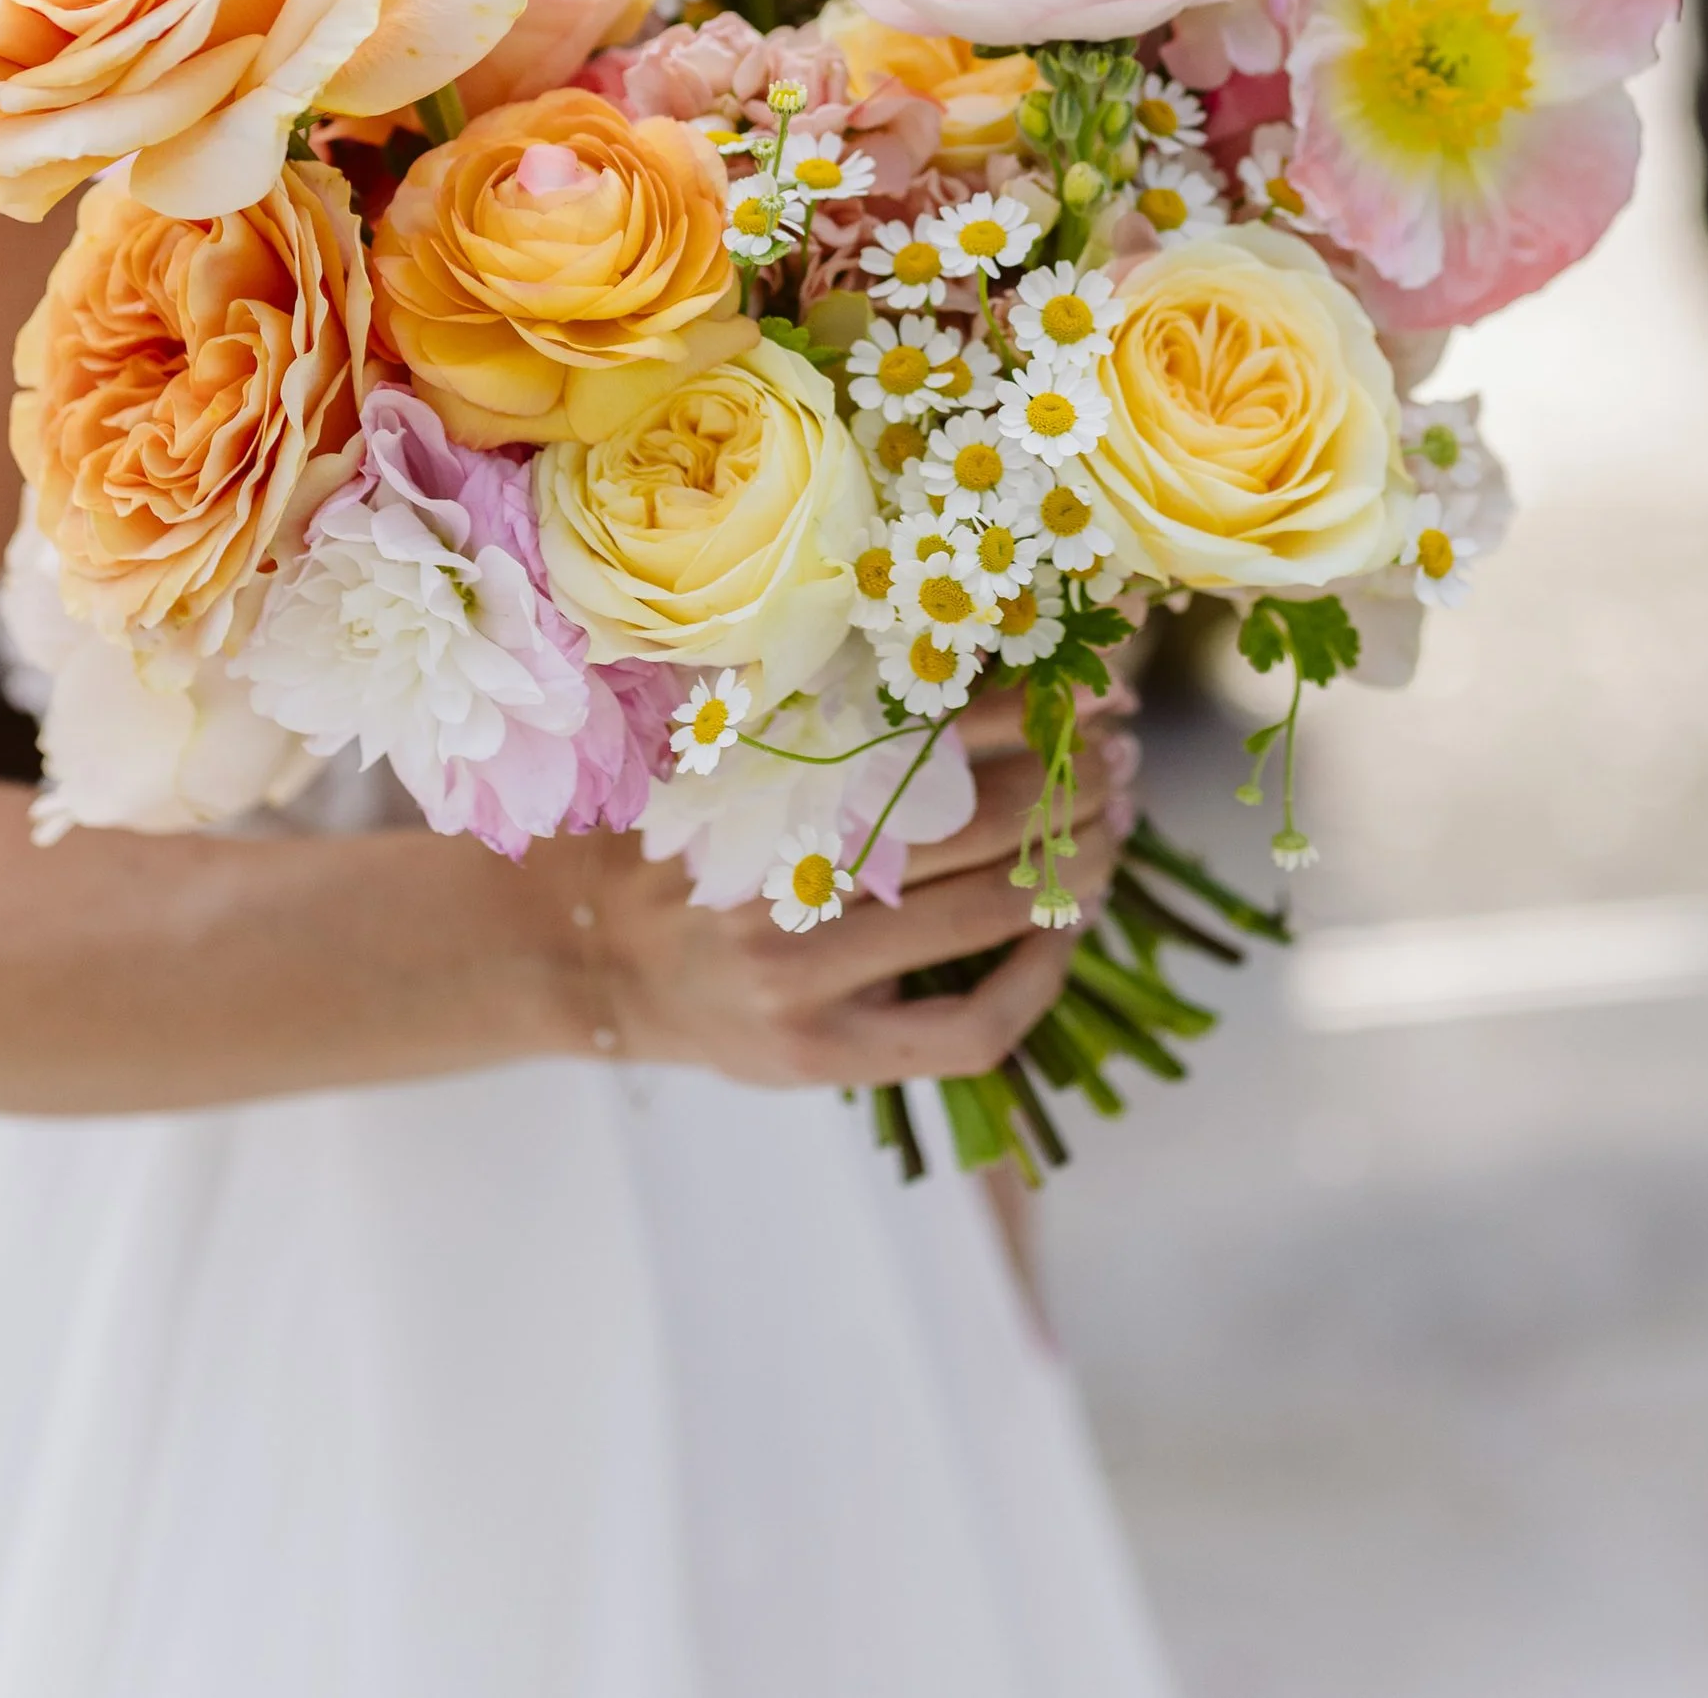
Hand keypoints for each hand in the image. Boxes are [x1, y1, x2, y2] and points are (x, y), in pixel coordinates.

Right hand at [563, 698, 1136, 1092]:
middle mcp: (780, 878)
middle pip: (971, 822)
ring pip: (984, 916)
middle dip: (1066, 782)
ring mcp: (803, 978)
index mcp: (762, 778)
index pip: (928, 730)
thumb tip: (978, 651)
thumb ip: (829, 709)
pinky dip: (1037, 979)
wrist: (590, 951)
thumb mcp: (729, 747)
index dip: (1026, 707)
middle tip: (1118, 753)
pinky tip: (1065, 931)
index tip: (1090, 686)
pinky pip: (967, 1029)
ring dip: (1070, 866)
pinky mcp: (825, 1055)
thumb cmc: (682, 829)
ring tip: (1110, 827)